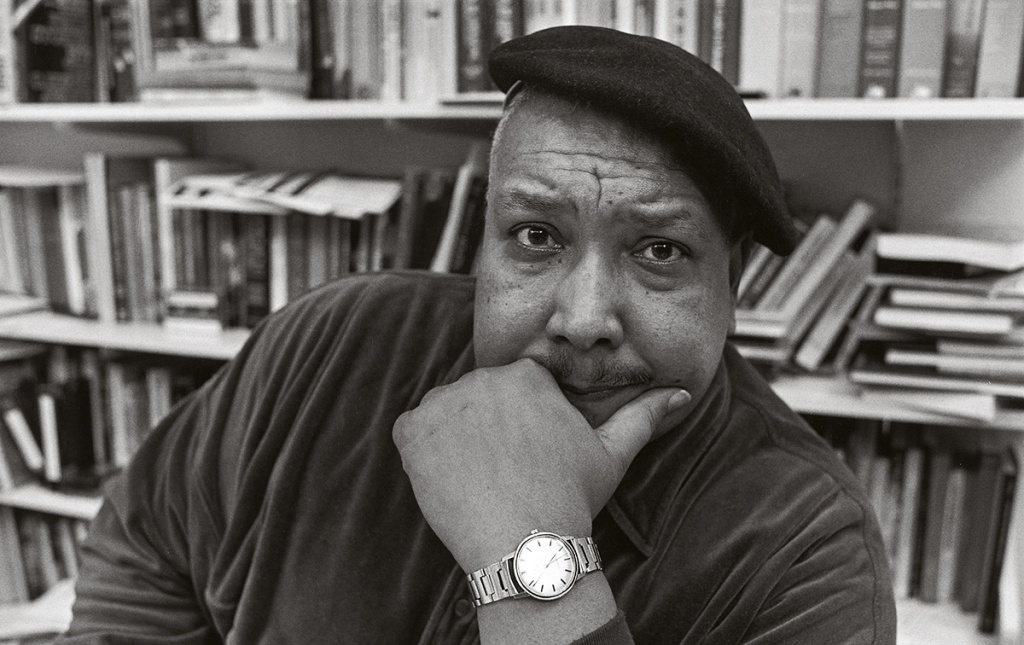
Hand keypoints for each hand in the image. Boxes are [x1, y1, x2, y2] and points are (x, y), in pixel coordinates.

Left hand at [392, 358, 689, 571]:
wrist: (525, 545)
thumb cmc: (570, 498)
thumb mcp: (612, 454)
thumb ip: (644, 415)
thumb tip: (681, 392)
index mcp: (527, 376)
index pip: (516, 390)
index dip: (520, 427)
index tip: (526, 458)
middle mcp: (482, 378)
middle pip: (479, 400)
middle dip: (488, 431)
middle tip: (505, 474)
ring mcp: (443, 403)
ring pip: (446, 416)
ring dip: (456, 440)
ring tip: (481, 479)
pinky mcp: (412, 431)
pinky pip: (413, 433)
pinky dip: (425, 454)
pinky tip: (452, 480)